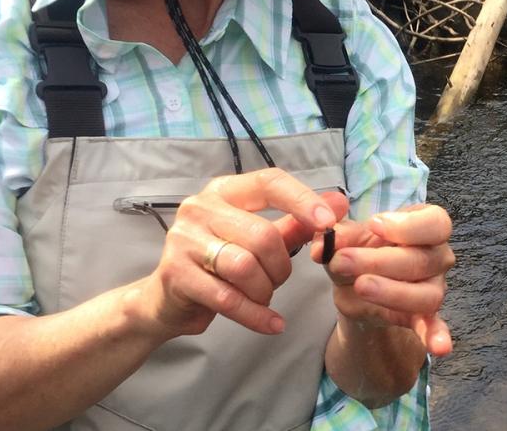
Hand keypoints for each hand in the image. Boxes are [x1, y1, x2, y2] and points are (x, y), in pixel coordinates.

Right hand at [132, 168, 349, 339]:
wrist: (166, 301)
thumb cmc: (220, 263)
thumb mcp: (259, 238)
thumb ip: (297, 222)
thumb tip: (340, 203)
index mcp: (224, 190)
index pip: (269, 182)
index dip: (302, 200)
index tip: (328, 221)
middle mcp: (199, 208)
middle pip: (262, 235)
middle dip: (281, 266)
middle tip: (279, 280)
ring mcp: (183, 240)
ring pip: (245, 266)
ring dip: (265, 289)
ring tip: (263, 296)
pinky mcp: (175, 275)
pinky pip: (228, 298)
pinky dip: (256, 315)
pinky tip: (272, 324)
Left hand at [314, 204, 454, 356]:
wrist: (354, 283)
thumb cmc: (358, 249)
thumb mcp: (345, 238)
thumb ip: (337, 235)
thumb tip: (324, 242)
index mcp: (425, 226)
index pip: (435, 222)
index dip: (408, 225)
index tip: (374, 225)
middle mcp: (437, 256)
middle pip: (423, 260)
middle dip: (380, 261)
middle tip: (343, 260)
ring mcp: (434, 287)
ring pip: (427, 295)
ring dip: (392, 292)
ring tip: (360, 287)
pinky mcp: (424, 316)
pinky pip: (435, 327)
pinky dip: (436, 336)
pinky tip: (438, 348)